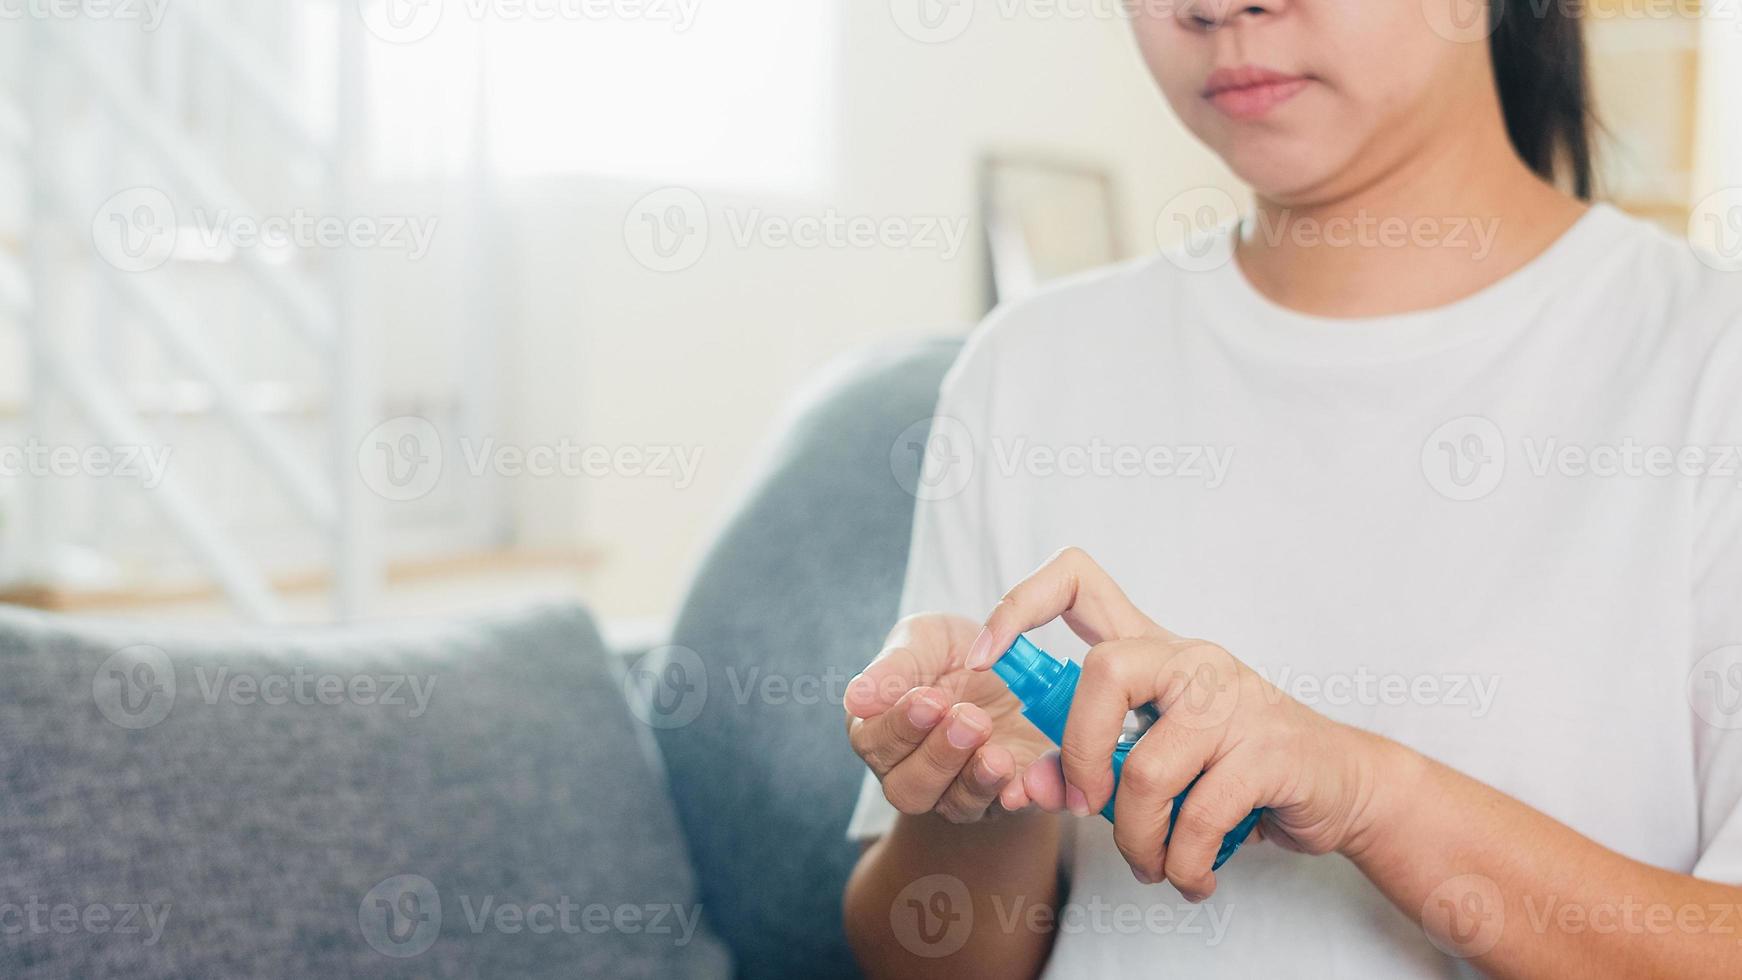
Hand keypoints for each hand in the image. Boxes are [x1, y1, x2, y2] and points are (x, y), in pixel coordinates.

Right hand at [845, 613, 1057, 822]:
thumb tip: (856, 698)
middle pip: (908, 789)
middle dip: (939, 755)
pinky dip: (1015, 801)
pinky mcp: (1005, 798)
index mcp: (881, 731)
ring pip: (955, 807)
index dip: (899, 726)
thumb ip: (894, 666)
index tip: (929, 700)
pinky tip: (1022, 786)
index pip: (873, 743)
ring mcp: (958, 791)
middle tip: (970, 719)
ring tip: (996, 754)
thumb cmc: (957, 651)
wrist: (1022, 665)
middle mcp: (913, 771)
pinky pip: (1007, 811)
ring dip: (975, 781)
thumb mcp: (927, 639)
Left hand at [963, 548, 1395, 900]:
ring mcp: (1233, 698)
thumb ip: (1089, 764)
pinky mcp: (1269, 748)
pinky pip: (1199, 816)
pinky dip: (1185, 862)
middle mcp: (1190, 659)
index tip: (984, 658)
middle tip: (1089, 807)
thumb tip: (1033, 785)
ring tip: (1153, 864)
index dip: (1019, 606)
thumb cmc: (1234, 768)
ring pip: (1146, 769)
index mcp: (1153, 649)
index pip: (1077, 581)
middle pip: (1104, 672)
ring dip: (1137, 839)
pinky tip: (1192, 875)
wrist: (1342, 785)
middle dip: (1080, 757)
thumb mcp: (1154, 758)